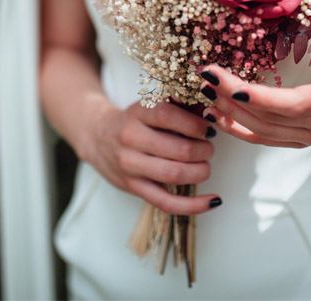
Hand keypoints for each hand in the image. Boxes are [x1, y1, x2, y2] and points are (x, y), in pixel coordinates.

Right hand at [82, 100, 221, 214]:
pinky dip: (194, 205)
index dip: (195, 124)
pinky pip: (167, 202)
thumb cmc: (134, 120)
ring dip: (200, 172)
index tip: (208, 128)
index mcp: (137, 113)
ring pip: (174, 175)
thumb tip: (213, 112)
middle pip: (179, 150)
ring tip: (205, 166)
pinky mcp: (133, 188)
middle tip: (208, 148)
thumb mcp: (149, 105)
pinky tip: (213, 201)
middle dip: (204, 150)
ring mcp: (130, 166)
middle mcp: (130, 139)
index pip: (169, 116)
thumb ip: (178, 106)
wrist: (97, 136)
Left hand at [200, 24, 310, 147]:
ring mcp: (308, 136)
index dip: (262, 100)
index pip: (294, 105)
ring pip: (262, 131)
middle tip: (207, 78)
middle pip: (269, 119)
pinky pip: (262, 138)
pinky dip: (236, 128)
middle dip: (234, 100)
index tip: (232, 87)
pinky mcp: (296, 139)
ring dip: (230, 114)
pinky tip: (214, 114)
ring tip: (204, 92)